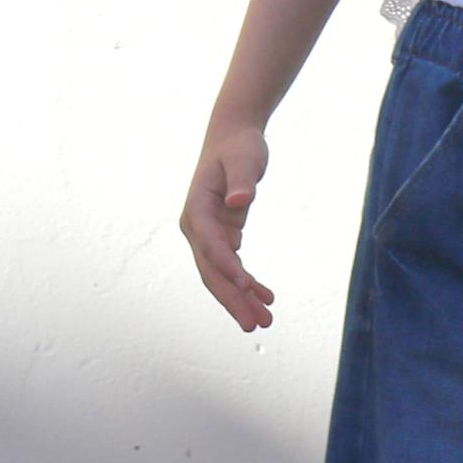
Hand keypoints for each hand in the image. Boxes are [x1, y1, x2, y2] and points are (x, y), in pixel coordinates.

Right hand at [184, 120, 274, 331]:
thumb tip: (240, 202)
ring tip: (265, 322)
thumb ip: (242, 181)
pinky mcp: (222, 235)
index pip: (212, 246)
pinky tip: (266, 299)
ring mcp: (207, 234)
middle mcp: (196, 227)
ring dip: (240, 299)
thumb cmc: (239, 146)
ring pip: (220, 275)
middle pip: (212, 271)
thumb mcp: (244, 159)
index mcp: (196, 210)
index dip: (229, 268)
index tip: (249, 288)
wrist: (233, 137)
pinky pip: (232, 267)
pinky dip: (247, 284)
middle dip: (232, 299)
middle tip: (255, 325)